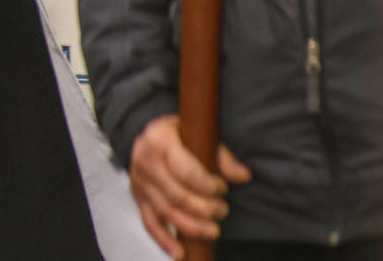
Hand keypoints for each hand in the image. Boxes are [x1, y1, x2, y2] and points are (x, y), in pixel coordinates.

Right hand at [129, 113, 252, 258]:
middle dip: (204, 208)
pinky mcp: (139, 199)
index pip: (185, 170)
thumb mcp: (196, 133)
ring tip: (214, 231)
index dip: (207, 185)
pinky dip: (164, 241)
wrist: (147, 136)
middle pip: (176, 195)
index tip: (223, 189)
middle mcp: (146, 163)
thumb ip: (221, 155)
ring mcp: (140, 183)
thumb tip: (243, 175)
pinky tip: (180, 252)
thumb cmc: (177, 135)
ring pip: (166, 212)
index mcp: (159, 141)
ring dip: (192, 227)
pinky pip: (150, 223)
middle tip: (223, 211)